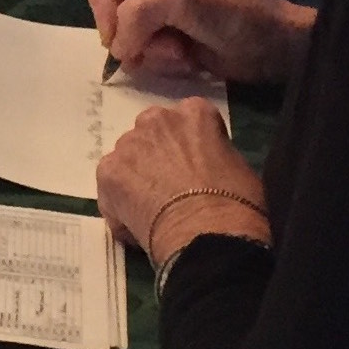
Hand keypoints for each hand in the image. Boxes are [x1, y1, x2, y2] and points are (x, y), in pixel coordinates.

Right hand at [89, 0, 314, 86]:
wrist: (271, 45)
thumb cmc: (231, 11)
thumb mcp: (180, 0)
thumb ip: (136, 14)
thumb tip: (116, 48)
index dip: (105, 9)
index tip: (120, 38)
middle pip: (108, 8)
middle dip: (132, 34)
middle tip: (155, 47)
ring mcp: (155, 7)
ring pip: (123, 36)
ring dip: (150, 52)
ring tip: (180, 53)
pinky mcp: (164, 34)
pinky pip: (140, 52)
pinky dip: (160, 60)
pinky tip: (186, 59)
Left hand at [96, 97, 270, 270]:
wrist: (209, 235)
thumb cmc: (238, 205)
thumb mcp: (240, 169)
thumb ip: (216, 156)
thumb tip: (207, 172)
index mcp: (195, 113)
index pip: (188, 122)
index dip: (191, 148)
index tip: (196, 170)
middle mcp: (157, 119)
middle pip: (152, 134)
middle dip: (158, 157)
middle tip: (172, 189)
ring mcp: (129, 144)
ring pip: (128, 159)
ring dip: (137, 179)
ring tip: (154, 212)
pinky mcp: (108, 171)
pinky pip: (111, 189)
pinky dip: (120, 208)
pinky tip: (139, 228)